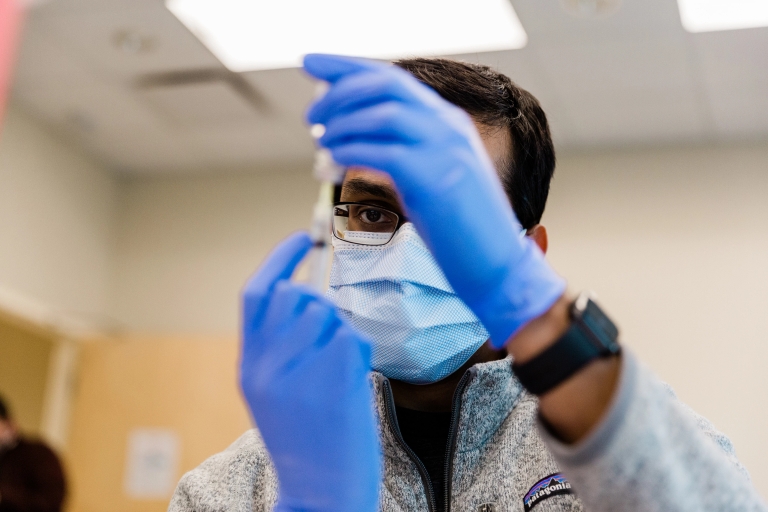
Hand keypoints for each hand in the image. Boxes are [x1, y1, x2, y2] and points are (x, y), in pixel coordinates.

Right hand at [240, 232, 379, 511]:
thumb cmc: (308, 441)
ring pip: (327, 312)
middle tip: (330, 334)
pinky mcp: (332, 379)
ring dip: (341, 330)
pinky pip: (351, 335)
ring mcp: (297, 372)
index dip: (279, 259)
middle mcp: (266, 366)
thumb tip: (305, 294)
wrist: (322, 493)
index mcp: (249, 367)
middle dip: (318, 303)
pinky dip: (359, 349)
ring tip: (341, 368)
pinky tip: (353, 378)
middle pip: (295, 296)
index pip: (256, 294)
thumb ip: (279, 346)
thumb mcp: (275, 392)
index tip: (301, 238)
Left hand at [304, 54, 565, 347]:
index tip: (311, 63)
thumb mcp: (434, 175)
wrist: (498, 266)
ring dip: (342, 122)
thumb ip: (406, 149)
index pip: (393, 77)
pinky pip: (385, 153)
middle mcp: (450, 128)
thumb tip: (356, 139)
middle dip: (338, 89)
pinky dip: (352, 151)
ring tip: (320, 138)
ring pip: (383, 114)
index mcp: (449, 122)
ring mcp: (446, 152)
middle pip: (385, 85)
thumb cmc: (460, 229)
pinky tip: (334, 159)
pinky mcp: (437, 182)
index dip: (346, 66)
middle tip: (311, 111)